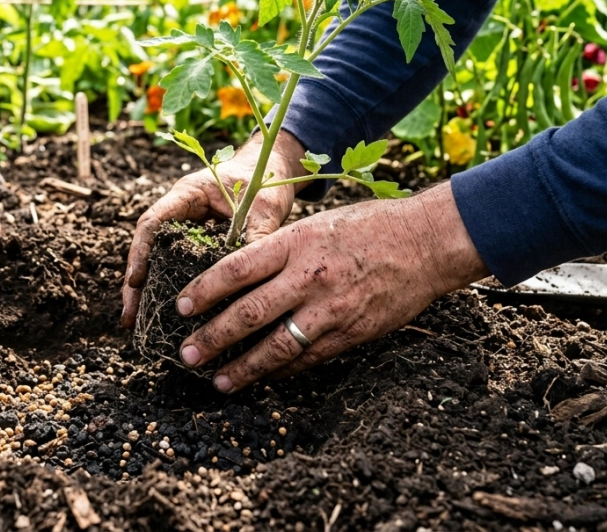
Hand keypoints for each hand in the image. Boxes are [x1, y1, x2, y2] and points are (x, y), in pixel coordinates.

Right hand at [121, 130, 307, 326]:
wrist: (270, 166)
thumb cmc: (264, 179)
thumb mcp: (264, 208)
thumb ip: (257, 236)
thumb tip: (253, 277)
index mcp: (187, 194)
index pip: (153, 222)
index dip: (140, 252)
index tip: (135, 282)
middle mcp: (179, 210)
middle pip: (147, 246)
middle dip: (135, 282)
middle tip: (129, 316)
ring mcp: (184, 226)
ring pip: (157, 258)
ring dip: (147, 289)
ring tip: (136, 322)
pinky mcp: (195, 240)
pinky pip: (175, 263)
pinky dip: (169, 285)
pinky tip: (166, 312)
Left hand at [174, 182, 488, 392]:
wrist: (426, 242)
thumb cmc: (368, 227)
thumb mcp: (314, 225)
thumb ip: (278, 250)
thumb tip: (236, 276)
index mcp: (294, 242)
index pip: (235, 270)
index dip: (203, 292)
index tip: (180, 308)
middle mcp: (308, 277)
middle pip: (247, 314)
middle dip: (212, 339)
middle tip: (187, 356)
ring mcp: (330, 309)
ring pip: (275, 346)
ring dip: (243, 368)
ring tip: (219, 381)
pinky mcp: (351, 333)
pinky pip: (308, 358)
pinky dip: (281, 371)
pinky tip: (263, 378)